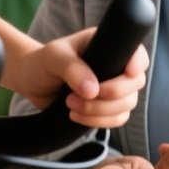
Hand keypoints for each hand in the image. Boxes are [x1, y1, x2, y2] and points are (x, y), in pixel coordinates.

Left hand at [11, 28, 148, 127]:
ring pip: (127, 105)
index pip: (136, 54)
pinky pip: (116, 119)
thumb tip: (93, 90)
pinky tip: (76, 115)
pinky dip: (98, 122)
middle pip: (135, 84)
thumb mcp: (54, 58)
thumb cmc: (42, 62)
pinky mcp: (105, 107)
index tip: (128, 73)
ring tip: (70, 104)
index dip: (137, 64)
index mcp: (108, 46)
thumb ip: (72, 69)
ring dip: (101, 111)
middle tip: (79, 95)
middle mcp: (115, 66)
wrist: (30, 81)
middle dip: (111, 95)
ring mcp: (112, 88)